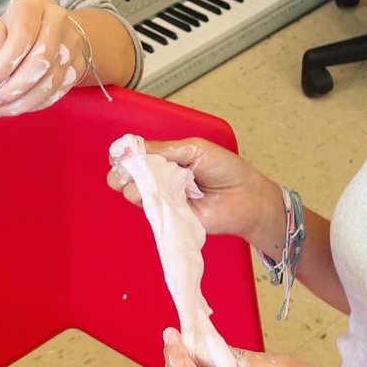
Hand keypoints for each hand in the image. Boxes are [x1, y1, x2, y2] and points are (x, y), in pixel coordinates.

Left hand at [0, 0, 84, 115]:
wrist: (56, 26)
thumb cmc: (21, 26)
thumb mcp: (2, 27)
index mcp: (33, 5)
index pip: (23, 36)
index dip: (4, 63)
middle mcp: (58, 21)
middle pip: (41, 59)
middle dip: (16, 86)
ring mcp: (72, 44)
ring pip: (52, 80)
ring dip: (25, 100)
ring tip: (2, 109)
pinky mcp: (79, 65)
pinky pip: (59, 90)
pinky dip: (37, 103)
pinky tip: (19, 107)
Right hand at [107, 138, 283, 246]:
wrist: (247, 197)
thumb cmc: (227, 170)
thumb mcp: (194, 149)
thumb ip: (164, 149)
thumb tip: (135, 149)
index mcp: (166, 157)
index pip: (136, 155)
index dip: (123, 155)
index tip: (118, 155)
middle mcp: (162, 178)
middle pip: (129, 175)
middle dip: (122, 173)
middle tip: (124, 172)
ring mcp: (165, 198)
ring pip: (135, 193)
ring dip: (135, 187)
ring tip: (147, 184)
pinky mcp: (171, 217)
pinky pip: (152, 211)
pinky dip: (148, 202)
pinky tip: (154, 196)